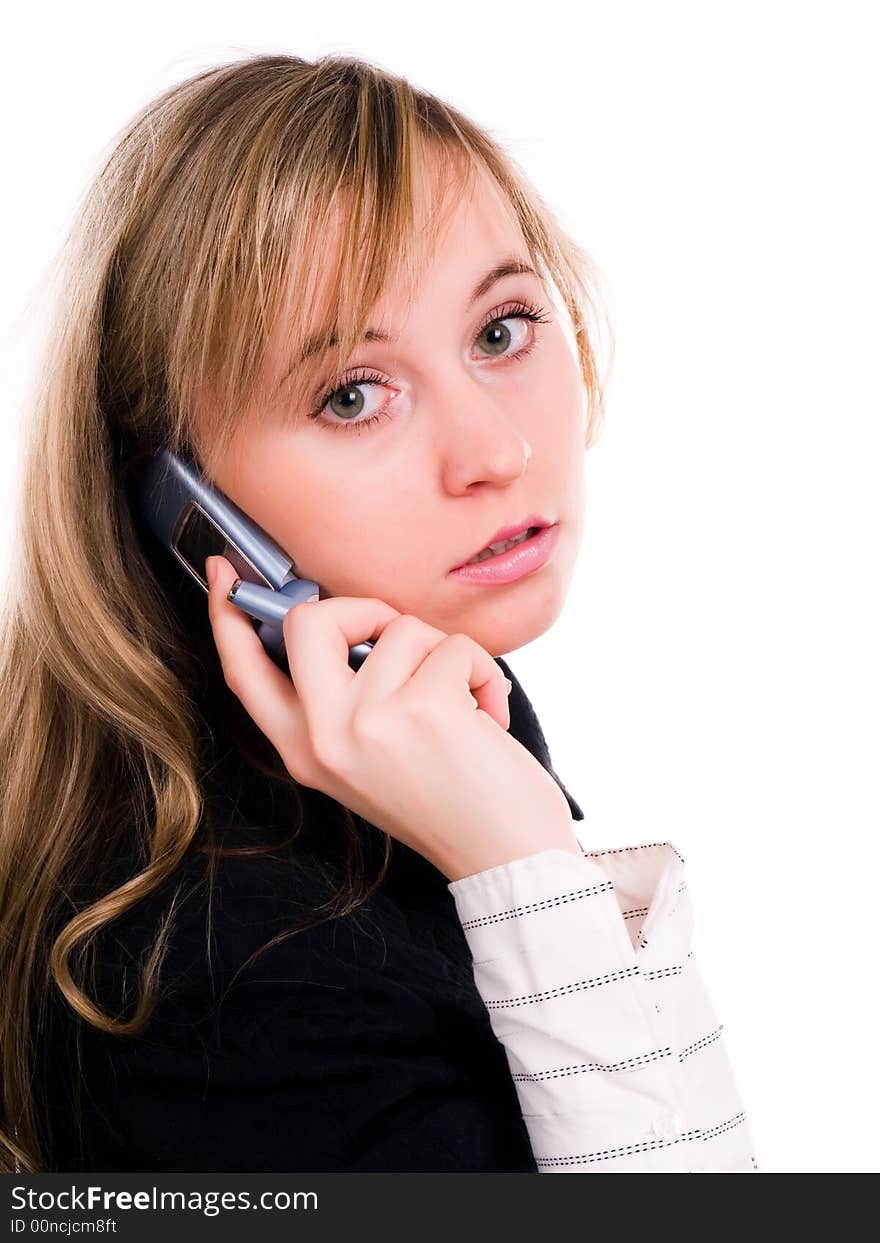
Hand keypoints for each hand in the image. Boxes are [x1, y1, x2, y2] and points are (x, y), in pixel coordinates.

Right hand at [205, 555, 580, 880]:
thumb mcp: (369, 761)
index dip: (226, 615)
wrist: (506, 858)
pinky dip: (482, 671)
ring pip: (399, 627)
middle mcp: (323, 736)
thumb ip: (342, 702)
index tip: (223, 571)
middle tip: (400, 639)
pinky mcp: (422, 707)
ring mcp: (368, 720)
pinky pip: (453, 645)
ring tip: (464, 705)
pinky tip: (488, 716)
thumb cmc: (451, 803)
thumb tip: (345, 624)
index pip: (245, 673)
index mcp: (303, 751)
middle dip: (362, 609)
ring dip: (445, 654)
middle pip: (306, 621)